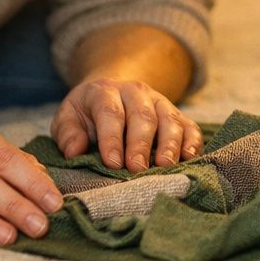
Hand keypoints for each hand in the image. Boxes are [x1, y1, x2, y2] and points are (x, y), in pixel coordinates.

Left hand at [51, 77, 203, 170]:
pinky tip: (188, 158)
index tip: (112, 163)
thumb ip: (68, 133)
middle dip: (140, 144)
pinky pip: (189, 126)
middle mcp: (136, 92)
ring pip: (169, 119)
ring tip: (165, 166)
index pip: (110, 113)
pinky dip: (191, 142)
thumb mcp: (68, 118)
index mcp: (105, 91)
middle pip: (142, 115)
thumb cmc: (87, 114)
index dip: (112, 139)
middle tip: (137, 169)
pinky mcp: (178, 115)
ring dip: (169, 143)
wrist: (112, 92)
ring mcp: (160, 102)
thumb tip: (74, 151)